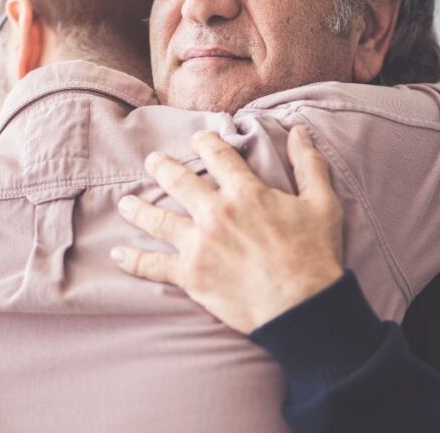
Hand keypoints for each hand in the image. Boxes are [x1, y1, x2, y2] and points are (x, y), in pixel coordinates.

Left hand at [112, 125, 344, 333]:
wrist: (302, 307)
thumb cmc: (314, 255)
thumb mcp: (322, 203)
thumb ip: (309, 164)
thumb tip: (300, 131)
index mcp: (245, 192)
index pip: (217, 155)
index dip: (205, 141)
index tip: (198, 138)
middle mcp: (215, 213)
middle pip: (178, 181)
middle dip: (162, 167)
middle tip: (152, 161)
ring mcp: (198, 244)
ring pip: (157, 219)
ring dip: (138, 208)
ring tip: (126, 203)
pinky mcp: (190, 275)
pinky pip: (153, 266)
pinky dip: (133, 260)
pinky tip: (118, 253)